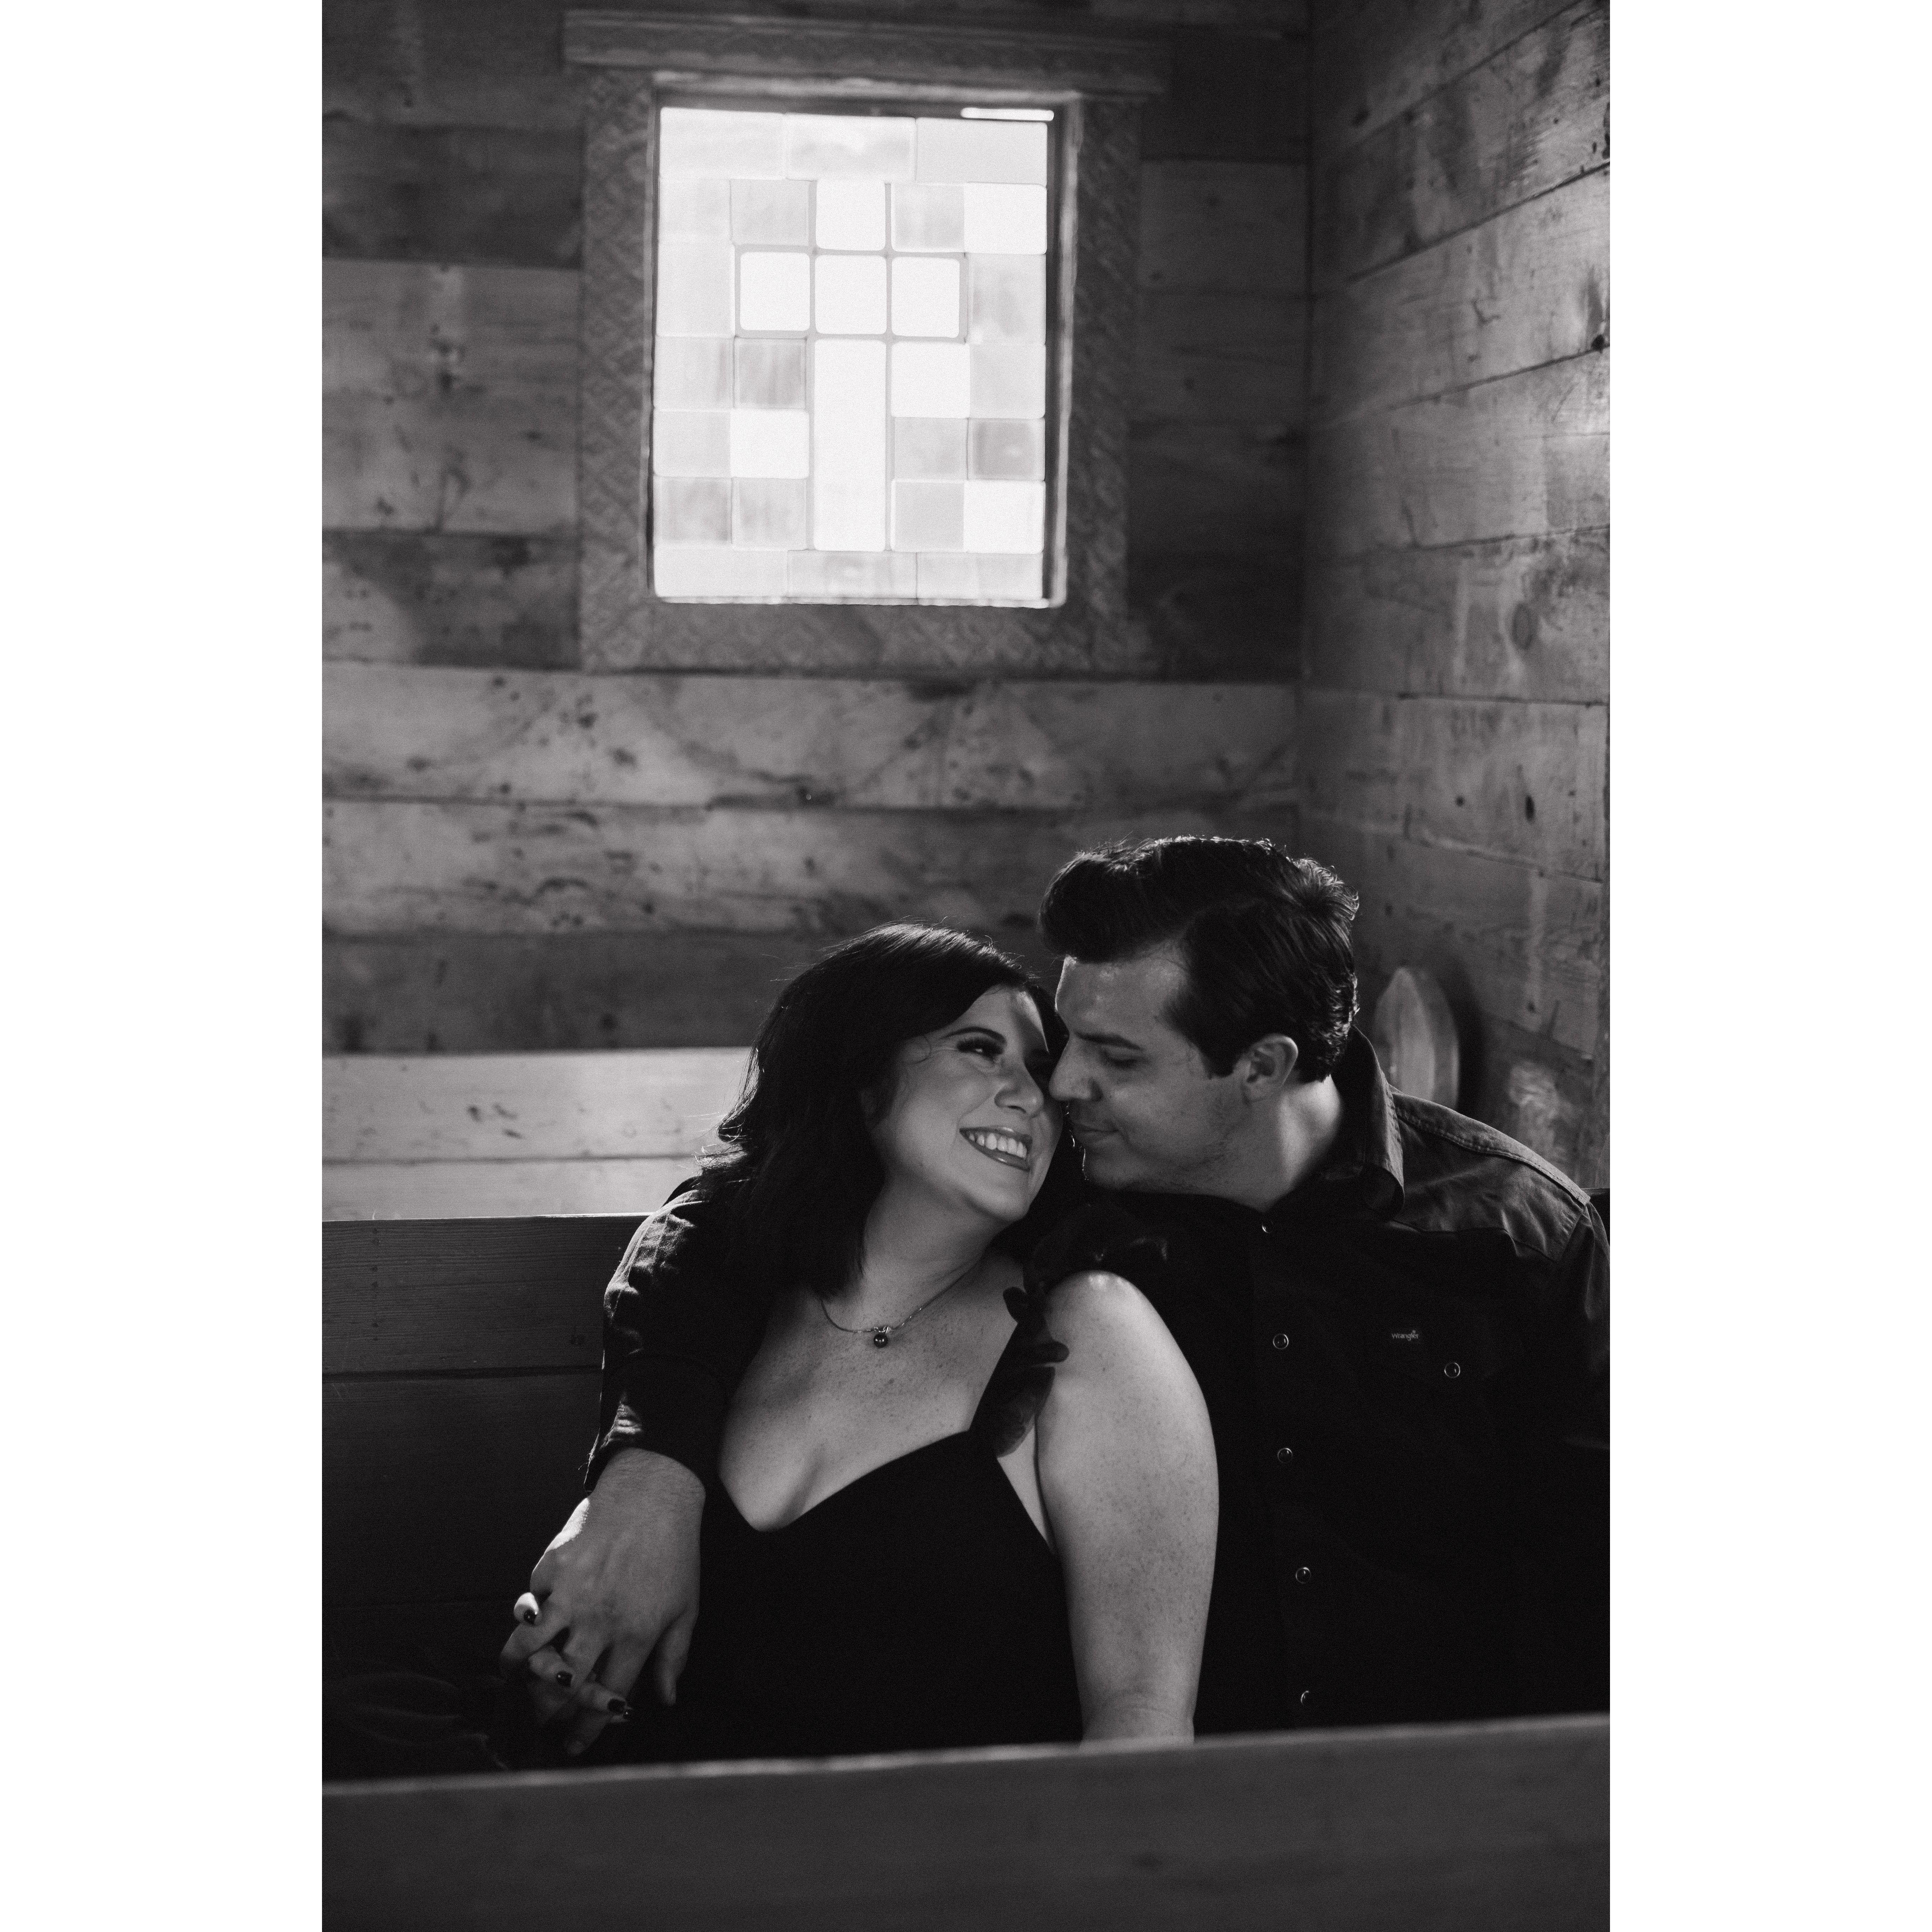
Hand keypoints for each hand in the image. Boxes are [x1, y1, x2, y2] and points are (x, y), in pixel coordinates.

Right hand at [497, 1448, 703, 1755]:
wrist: (653, 1494)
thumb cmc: (674, 1553)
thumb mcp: (686, 1608)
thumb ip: (673, 1658)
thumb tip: (664, 1702)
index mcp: (635, 1635)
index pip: (604, 1700)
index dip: (585, 1730)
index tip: (573, 1746)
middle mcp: (598, 1620)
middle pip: (560, 1685)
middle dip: (545, 1715)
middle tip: (539, 1725)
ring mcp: (570, 1593)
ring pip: (529, 1649)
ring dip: (518, 1671)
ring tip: (516, 1681)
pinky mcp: (551, 1566)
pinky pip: (528, 1603)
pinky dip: (524, 1617)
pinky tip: (526, 1624)